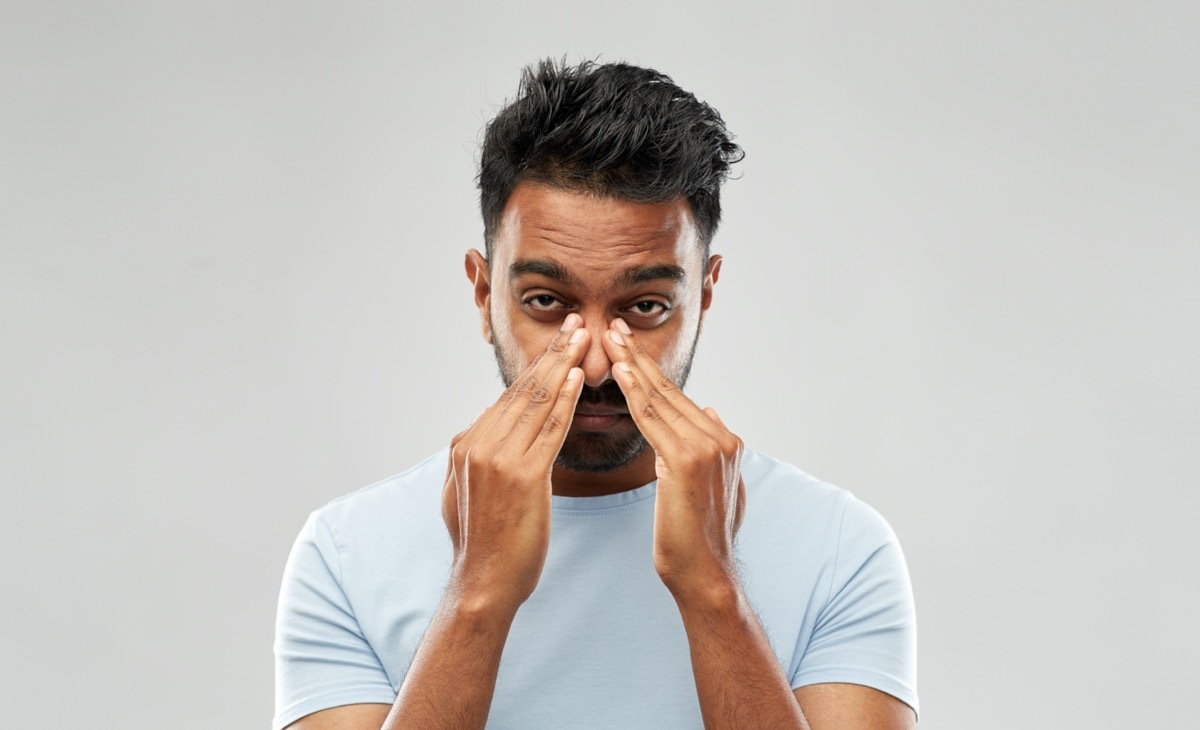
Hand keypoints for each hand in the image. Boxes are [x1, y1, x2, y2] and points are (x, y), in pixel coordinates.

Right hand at [441, 314, 588, 610]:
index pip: (509, 398)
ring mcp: (499, 458)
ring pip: (537, 402)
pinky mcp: (523, 476)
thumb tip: (475, 433)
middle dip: (552, 353)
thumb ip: (470, 460)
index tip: (556, 345)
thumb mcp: (461, 494)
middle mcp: (478, 444)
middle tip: (573, 323)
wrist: (482, 585)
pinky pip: (550, 429)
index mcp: (466, 445)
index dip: (536, 368)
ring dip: (563, 365)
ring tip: (582, 337)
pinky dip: (565, 400)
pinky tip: (578, 377)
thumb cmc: (482, 547)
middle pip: (523, 390)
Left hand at [601, 318, 746, 600]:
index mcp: (725, 441)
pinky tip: (619, 372)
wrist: (706, 576)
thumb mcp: (718, 487)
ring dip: (633, 365)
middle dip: (639, 357)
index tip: (630, 348)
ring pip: (660, 399)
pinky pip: (652, 419)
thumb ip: (715, 450)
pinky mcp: (687, 460)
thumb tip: (713, 414)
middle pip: (670, 390)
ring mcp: (707, 446)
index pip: (679, 399)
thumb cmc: (700, 541)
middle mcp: (720, 438)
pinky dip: (634, 393)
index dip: (652, 372)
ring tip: (611, 339)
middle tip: (614, 327)